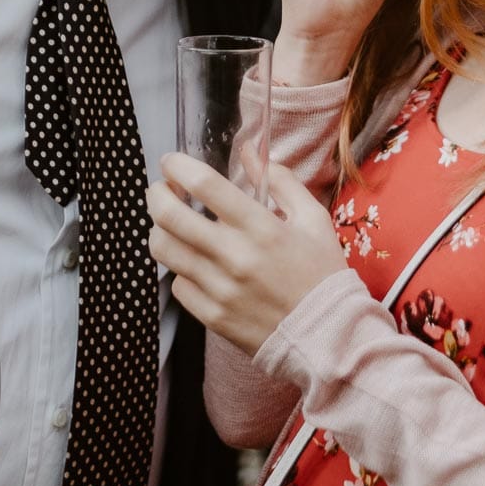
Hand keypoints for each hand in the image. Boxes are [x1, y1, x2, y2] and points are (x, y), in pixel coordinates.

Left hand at [147, 152, 347, 355]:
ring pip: (164, 250)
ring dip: (159, 229)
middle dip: (156, 193)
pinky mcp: (211, 316)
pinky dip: (181, 269)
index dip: (178, 166)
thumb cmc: (322, 273)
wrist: (327, 335)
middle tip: (162, 188)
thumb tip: (249, 151)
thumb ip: (280, 180)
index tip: (171, 161)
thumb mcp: (312, 218)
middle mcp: (234, 256)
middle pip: (169, 216)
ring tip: (171, 224)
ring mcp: (219, 289)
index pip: (204, 184)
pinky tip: (194, 262)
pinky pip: (177, 285)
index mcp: (261, 227)